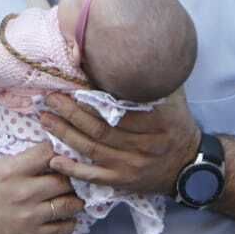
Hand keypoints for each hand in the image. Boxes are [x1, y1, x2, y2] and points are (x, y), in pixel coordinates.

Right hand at [0, 110, 84, 233]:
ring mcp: (28, 216)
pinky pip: (62, 229)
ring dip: (74, 198)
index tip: (55, 151)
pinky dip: (70, 223)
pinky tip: (67, 217)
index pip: (48, 153)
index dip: (55, 150)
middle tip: (70, 173)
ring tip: (73, 194)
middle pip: (65, 178)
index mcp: (9, 170)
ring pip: (69, 204)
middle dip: (69, 174)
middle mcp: (23, 192)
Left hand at [40, 90, 201, 197]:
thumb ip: (154, 79)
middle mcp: (143, 146)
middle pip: (100, 129)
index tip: (71, 87)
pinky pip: (94, 177)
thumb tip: (133, 52)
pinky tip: (54, 159)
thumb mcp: (173, 98)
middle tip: (50, 99)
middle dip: (71, 113)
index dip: (92, 101)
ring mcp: (131, 166)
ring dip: (65, 134)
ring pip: (92, 149)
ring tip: (45, 118)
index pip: (119, 111)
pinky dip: (73, 169)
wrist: (189, 166)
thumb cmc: (176, 125)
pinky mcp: (123, 181)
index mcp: (156, 123)